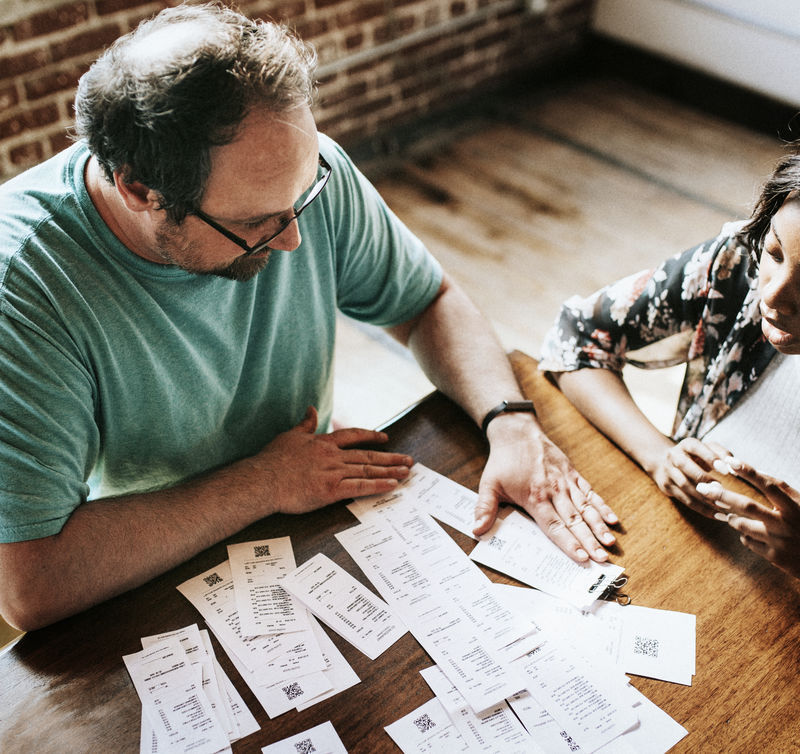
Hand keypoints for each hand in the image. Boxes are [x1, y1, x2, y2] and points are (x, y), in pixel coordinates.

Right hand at [250, 407, 412, 513]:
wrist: (263, 480)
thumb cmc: (272, 460)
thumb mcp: (289, 436)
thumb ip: (305, 424)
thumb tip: (312, 408)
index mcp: (323, 443)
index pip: (353, 436)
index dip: (371, 436)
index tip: (385, 438)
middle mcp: (332, 456)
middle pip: (367, 456)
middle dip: (390, 457)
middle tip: (409, 460)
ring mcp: (333, 472)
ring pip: (368, 470)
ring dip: (390, 471)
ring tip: (407, 472)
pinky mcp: (331, 490)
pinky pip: (360, 487)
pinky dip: (378, 485)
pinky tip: (393, 484)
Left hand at [472, 414, 617, 562]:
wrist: (517, 432)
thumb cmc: (503, 461)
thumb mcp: (489, 484)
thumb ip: (484, 508)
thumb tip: (476, 530)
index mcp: (535, 497)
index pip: (554, 526)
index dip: (568, 543)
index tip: (580, 558)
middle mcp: (554, 490)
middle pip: (574, 521)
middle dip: (589, 541)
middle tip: (602, 559)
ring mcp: (566, 481)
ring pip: (586, 508)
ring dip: (599, 526)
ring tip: (610, 543)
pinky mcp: (572, 473)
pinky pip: (590, 492)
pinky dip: (602, 506)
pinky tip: (613, 520)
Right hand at [648, 437, 732, 516]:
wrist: (665, 462)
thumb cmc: (696, 456)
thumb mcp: (708, 449)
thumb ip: (723, 454)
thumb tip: (734, 466)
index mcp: (686, 445)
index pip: (696, 448)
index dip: (711, 458)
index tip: (726, 471)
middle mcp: (674, 456)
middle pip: (685, 466)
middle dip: (703, 478)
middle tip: (721, 489)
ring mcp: (668, 472)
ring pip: (685, 485)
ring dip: (704, 496)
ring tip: (723, 506)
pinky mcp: (667, 487)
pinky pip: (685, 500)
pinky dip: (702, 509)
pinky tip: (718, 515)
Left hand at [697, 460, 799, 578]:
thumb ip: (781, 489)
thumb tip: (756, 471)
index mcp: (794, 507)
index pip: (769, 485)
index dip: (749, 472)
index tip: (730, 461)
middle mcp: (786, 523)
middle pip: (747, 506)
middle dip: (722, 495)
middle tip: (702, 488)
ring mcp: (779, 541)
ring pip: (741, 525)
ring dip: (730, 518)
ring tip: (728, 514)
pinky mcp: (774, 557)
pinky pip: (747, 542)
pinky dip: (743, 535)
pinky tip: (749, 533)